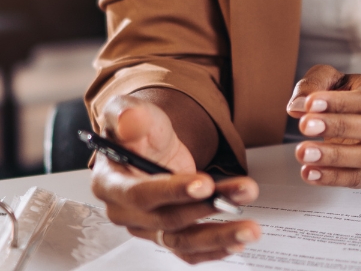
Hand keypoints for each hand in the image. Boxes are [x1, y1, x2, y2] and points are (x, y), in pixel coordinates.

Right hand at [91, 94, 260, 263]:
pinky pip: (188, 249)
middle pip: (167, 220)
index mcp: (110, 183)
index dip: (173, 191)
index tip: (206, 184)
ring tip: (250, 228)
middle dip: (208, 208)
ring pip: (182, 240)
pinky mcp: (166, 233)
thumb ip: (128, 113)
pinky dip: (214, 249)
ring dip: (218, 235)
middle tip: (243, 193)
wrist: (147, 142)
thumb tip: (129, 117)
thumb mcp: (129, 111)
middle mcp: (125, 212)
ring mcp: (147, 227)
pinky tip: (238, 242)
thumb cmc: (137, 129)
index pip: (139, 194)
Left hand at [287, 65, 360, 187]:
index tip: (309, 103)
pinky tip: (310, 172)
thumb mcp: (328, 78)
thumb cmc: (341, 94)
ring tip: (304, 152)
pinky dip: (332, 178)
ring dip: (333, 157)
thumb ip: (313, 84)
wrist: (356, 116)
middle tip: (305, 126)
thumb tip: (296, 105)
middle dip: (336, 127)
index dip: (338, 102)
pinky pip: (356, 178)